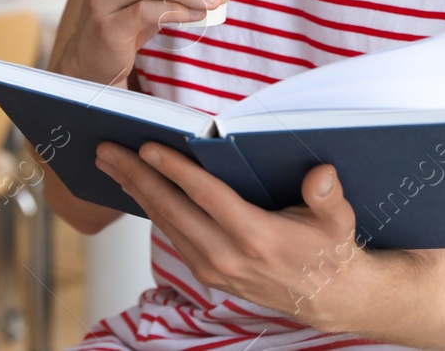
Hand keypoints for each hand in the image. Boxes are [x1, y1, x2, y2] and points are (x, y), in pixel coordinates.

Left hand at [96, 141, 369, 329]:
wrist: (327, 298)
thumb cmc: (329, 250)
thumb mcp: (338, 221)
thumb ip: (328, 197)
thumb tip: (322, 174)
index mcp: (256, 237)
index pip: (206, 196)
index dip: (175, 170)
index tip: (147, 147)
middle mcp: (227, 256)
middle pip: (171, 209)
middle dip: (135, 176)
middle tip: (107, 149)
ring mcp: (212, 268)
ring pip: (165, 222)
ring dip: (134, 190)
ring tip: (109, 162)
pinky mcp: (206, 272)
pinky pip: (170, 234)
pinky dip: (149, 208)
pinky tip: (135, 187)